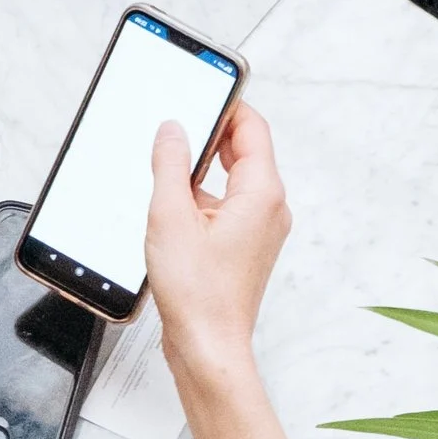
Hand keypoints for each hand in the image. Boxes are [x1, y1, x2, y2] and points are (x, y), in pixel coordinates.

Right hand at [143, 100, 289, 385]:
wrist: (208, 347)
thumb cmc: (198, 294)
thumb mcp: (170, 215)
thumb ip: (171, 164)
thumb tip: (173, 131)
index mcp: (262, 192)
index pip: (251, 127)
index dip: (226, 105)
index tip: (200, 92)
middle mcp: (270, 208)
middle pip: (245, 151)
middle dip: (210, 136)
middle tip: (176, 129)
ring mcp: (261, 229)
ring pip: (234, 180)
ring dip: (202, 172)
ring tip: (167, 174)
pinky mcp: (245, 247)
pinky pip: (228, 206)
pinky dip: (203, 199)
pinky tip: (171, 211)